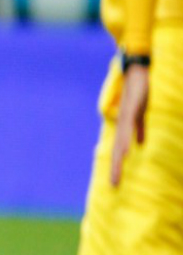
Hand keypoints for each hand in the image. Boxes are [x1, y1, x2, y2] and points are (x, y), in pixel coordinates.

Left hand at [110, 64, 148, 185]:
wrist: (140, 69)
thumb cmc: (141, 90)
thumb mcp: (141, 113)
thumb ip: (140, 128)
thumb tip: (140, 144)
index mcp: (125, 125)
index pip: (119, 149)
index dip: (117, 164)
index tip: (116, 182)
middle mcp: (122, 122)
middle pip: (117, 148)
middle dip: (115, 167)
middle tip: (114, 185)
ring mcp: (126, 115)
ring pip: (121, 139)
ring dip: (119, 156)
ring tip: (117, 172)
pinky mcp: (132, 106)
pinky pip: (130, 123)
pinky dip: (128, 135)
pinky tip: (127, 144)